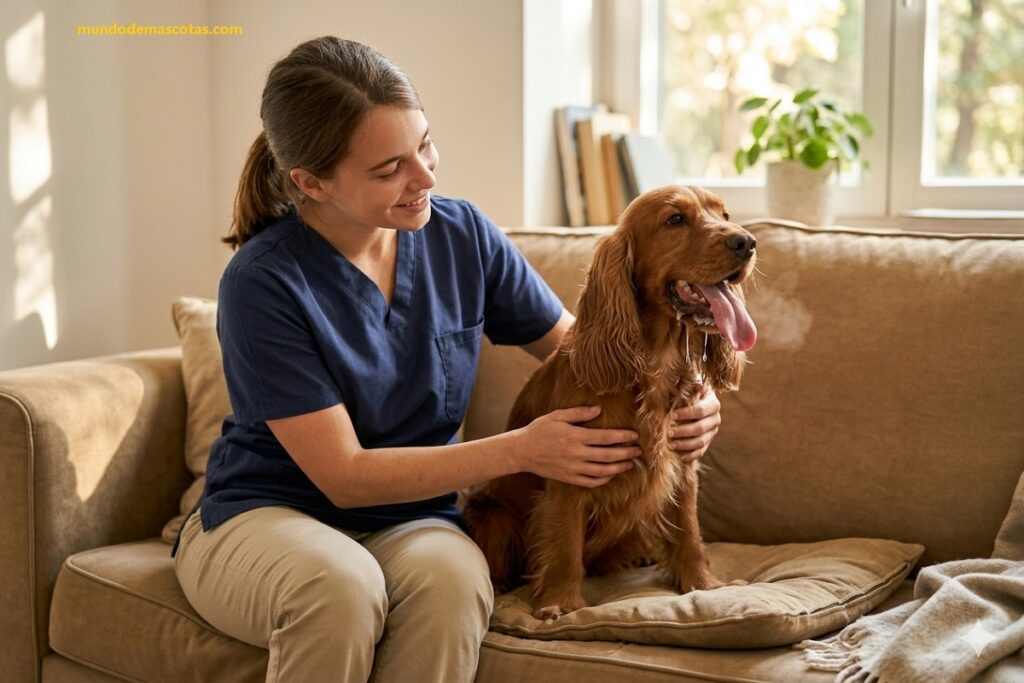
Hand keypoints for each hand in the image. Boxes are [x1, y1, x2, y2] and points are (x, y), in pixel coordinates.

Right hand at [513, 406, 640, 487]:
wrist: (521, 451)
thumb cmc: (539, 430)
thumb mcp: (557, 416)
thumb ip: (579, 413)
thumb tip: (599, 410)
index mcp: (575, 437)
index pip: (606, 437)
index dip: (623, 437)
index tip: (635, 435)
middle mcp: (577, 454)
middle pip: (608, 455)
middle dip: (626, 453)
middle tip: (638, 451)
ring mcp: (573, 469)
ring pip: (602, 471)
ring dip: (619, 468)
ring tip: (630, 464)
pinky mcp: (568, 478)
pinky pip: (590, 482)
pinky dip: (603, 480)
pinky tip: (610, 475)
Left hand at [669, 384, 720, 462]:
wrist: (692, 399)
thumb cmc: (687, 390)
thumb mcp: (688, 384)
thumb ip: (690, 385)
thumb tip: (697, 385)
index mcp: (713, 403)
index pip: (700, 410)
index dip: (686, 414)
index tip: (671, 416)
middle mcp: (716, 418)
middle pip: (701, 428)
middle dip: (683, 431)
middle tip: (668, 432)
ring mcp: (712, 431)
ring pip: (701, 442)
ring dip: (685, 445)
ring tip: (670, 444)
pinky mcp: (708, 441)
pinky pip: (701, 451)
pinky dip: (690, 455)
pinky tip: (680, 456)